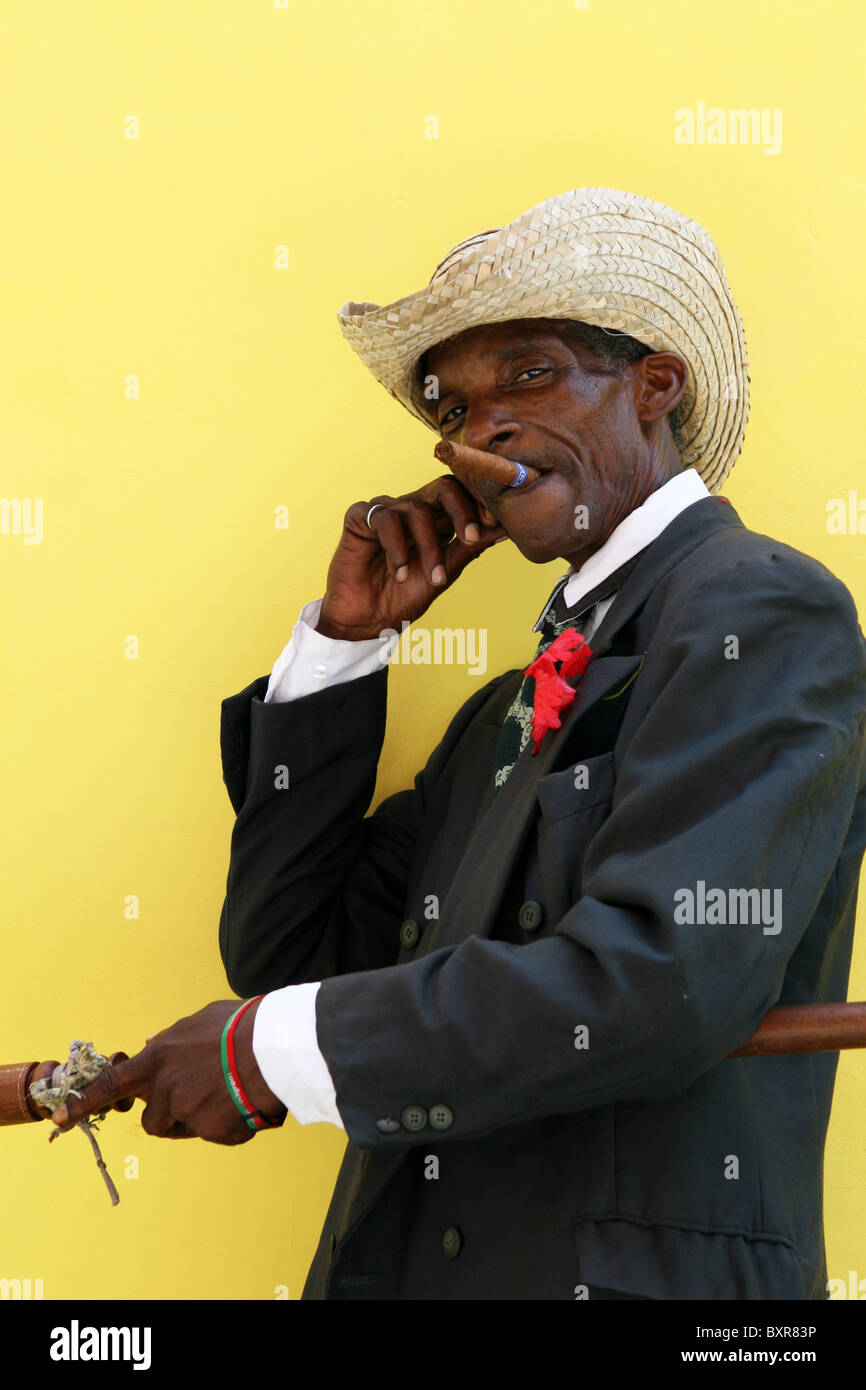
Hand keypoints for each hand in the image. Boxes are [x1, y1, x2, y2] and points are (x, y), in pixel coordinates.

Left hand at [51, 1000, 285, 1144]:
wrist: (276, 1048)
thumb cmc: (241, 1026)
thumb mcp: (199, 1021)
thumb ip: (172, 1038)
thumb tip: (153, 1043)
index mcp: (160, 1058)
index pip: (111, 1084)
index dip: (84, 1103)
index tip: (60, 1119)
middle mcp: (167, 1089)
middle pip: (152, 1118)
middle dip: (168, 1113)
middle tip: (198, 1096)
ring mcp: (188, 1113)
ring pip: (182, 1128)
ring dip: (196, 1121)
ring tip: (227, 1097)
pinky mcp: (213, 1132)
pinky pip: (216, 1134)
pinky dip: (230, 1124)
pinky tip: (246, 1103)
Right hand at [315, 473, 507, 640]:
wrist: (366, 621)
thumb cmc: (402, 598)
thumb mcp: (443, 574)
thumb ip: (468, 549)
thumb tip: (504, 529)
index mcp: (434, 519)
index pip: (460, 495)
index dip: (478, 504)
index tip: (493, 523)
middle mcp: (411, 509)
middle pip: (443, 487)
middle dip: (462, 511)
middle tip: (471, 538)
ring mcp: (386, 511)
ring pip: (417, 509)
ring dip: (430, 547)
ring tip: (433, 578)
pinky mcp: (360, 518)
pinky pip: (384, 519)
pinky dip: (397, 548)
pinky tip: (401, 573)